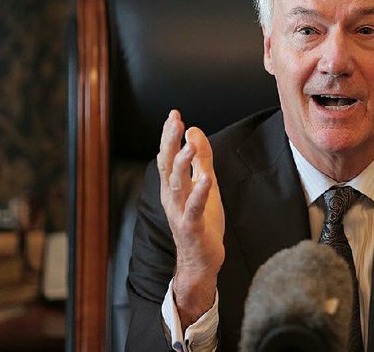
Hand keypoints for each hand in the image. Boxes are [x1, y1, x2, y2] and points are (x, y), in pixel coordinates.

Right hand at [157, 110, 225, 326]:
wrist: (201, 260)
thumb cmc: (202, 221)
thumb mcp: (205, 184)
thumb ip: (201, 159)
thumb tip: (195, 131)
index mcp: (173, 186)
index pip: (167, 156)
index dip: (169, 135)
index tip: (174, 114)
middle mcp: (172, 197)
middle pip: (167, 166)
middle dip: (169, 142)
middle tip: (175, 121)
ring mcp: (180, 212)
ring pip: (177, 184)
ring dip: (182, 163)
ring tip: (189, 145)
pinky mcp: (192, 227)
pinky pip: (194, 208)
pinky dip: (199, 193)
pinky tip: (206, 179)